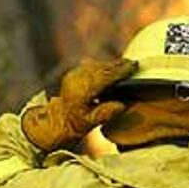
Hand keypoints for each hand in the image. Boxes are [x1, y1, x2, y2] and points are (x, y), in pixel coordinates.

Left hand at [21, 58, 137, 151]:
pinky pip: (90, 66)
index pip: (105, 76)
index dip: (120, 71)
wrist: (56, 121)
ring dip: (110, 64)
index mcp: (82, 91)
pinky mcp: (72, 74)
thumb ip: (106, 113)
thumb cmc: (74, 124)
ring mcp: (73, 75)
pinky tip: (110, 66)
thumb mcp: (91, 123)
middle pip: (102, 68)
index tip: (133, 67)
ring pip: (96, 65)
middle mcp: (77, 80)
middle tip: (132, 63)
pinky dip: (101, 65)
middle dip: (118, 65)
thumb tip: (122, 104)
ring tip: (124, 63)